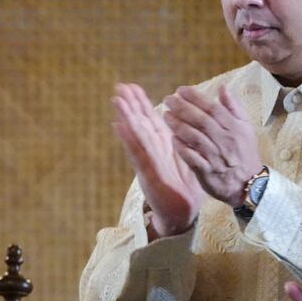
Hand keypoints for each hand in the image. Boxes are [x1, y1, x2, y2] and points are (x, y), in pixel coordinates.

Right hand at [111, 83, 200, 237]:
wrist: (182, 214)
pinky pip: (138, 154)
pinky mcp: (148, 175)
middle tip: (119, 86)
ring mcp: (148, 163)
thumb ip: (181, 141)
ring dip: (126, 117)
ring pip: (136, 135)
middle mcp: (152, 152)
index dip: (141, 103)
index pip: (150, 120)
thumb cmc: (185, 188)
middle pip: (140, 123)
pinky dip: (129, 140)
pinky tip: (120, 127)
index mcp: (162, 146)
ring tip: (116, 100)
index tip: (132, 86)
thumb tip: (178, 123)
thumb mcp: (186, 159)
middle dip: (130, 104)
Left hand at [163, 84, 263, 204]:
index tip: (181, 90)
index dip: (196, 98)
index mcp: (234, 128)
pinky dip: (183, 148)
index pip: (213, 108)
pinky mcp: (207, 172)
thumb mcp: (245, 127)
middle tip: (168, 99)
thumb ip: (234, 107)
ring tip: (165, 115)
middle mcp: (225, 140)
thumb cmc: (243, 152)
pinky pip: (193, 158)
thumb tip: (223, 87)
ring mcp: (216, 157)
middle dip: (183, 108)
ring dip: (178, 125)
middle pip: (202, 121)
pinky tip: (172, 139)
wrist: (249, 184)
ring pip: (195, 138)